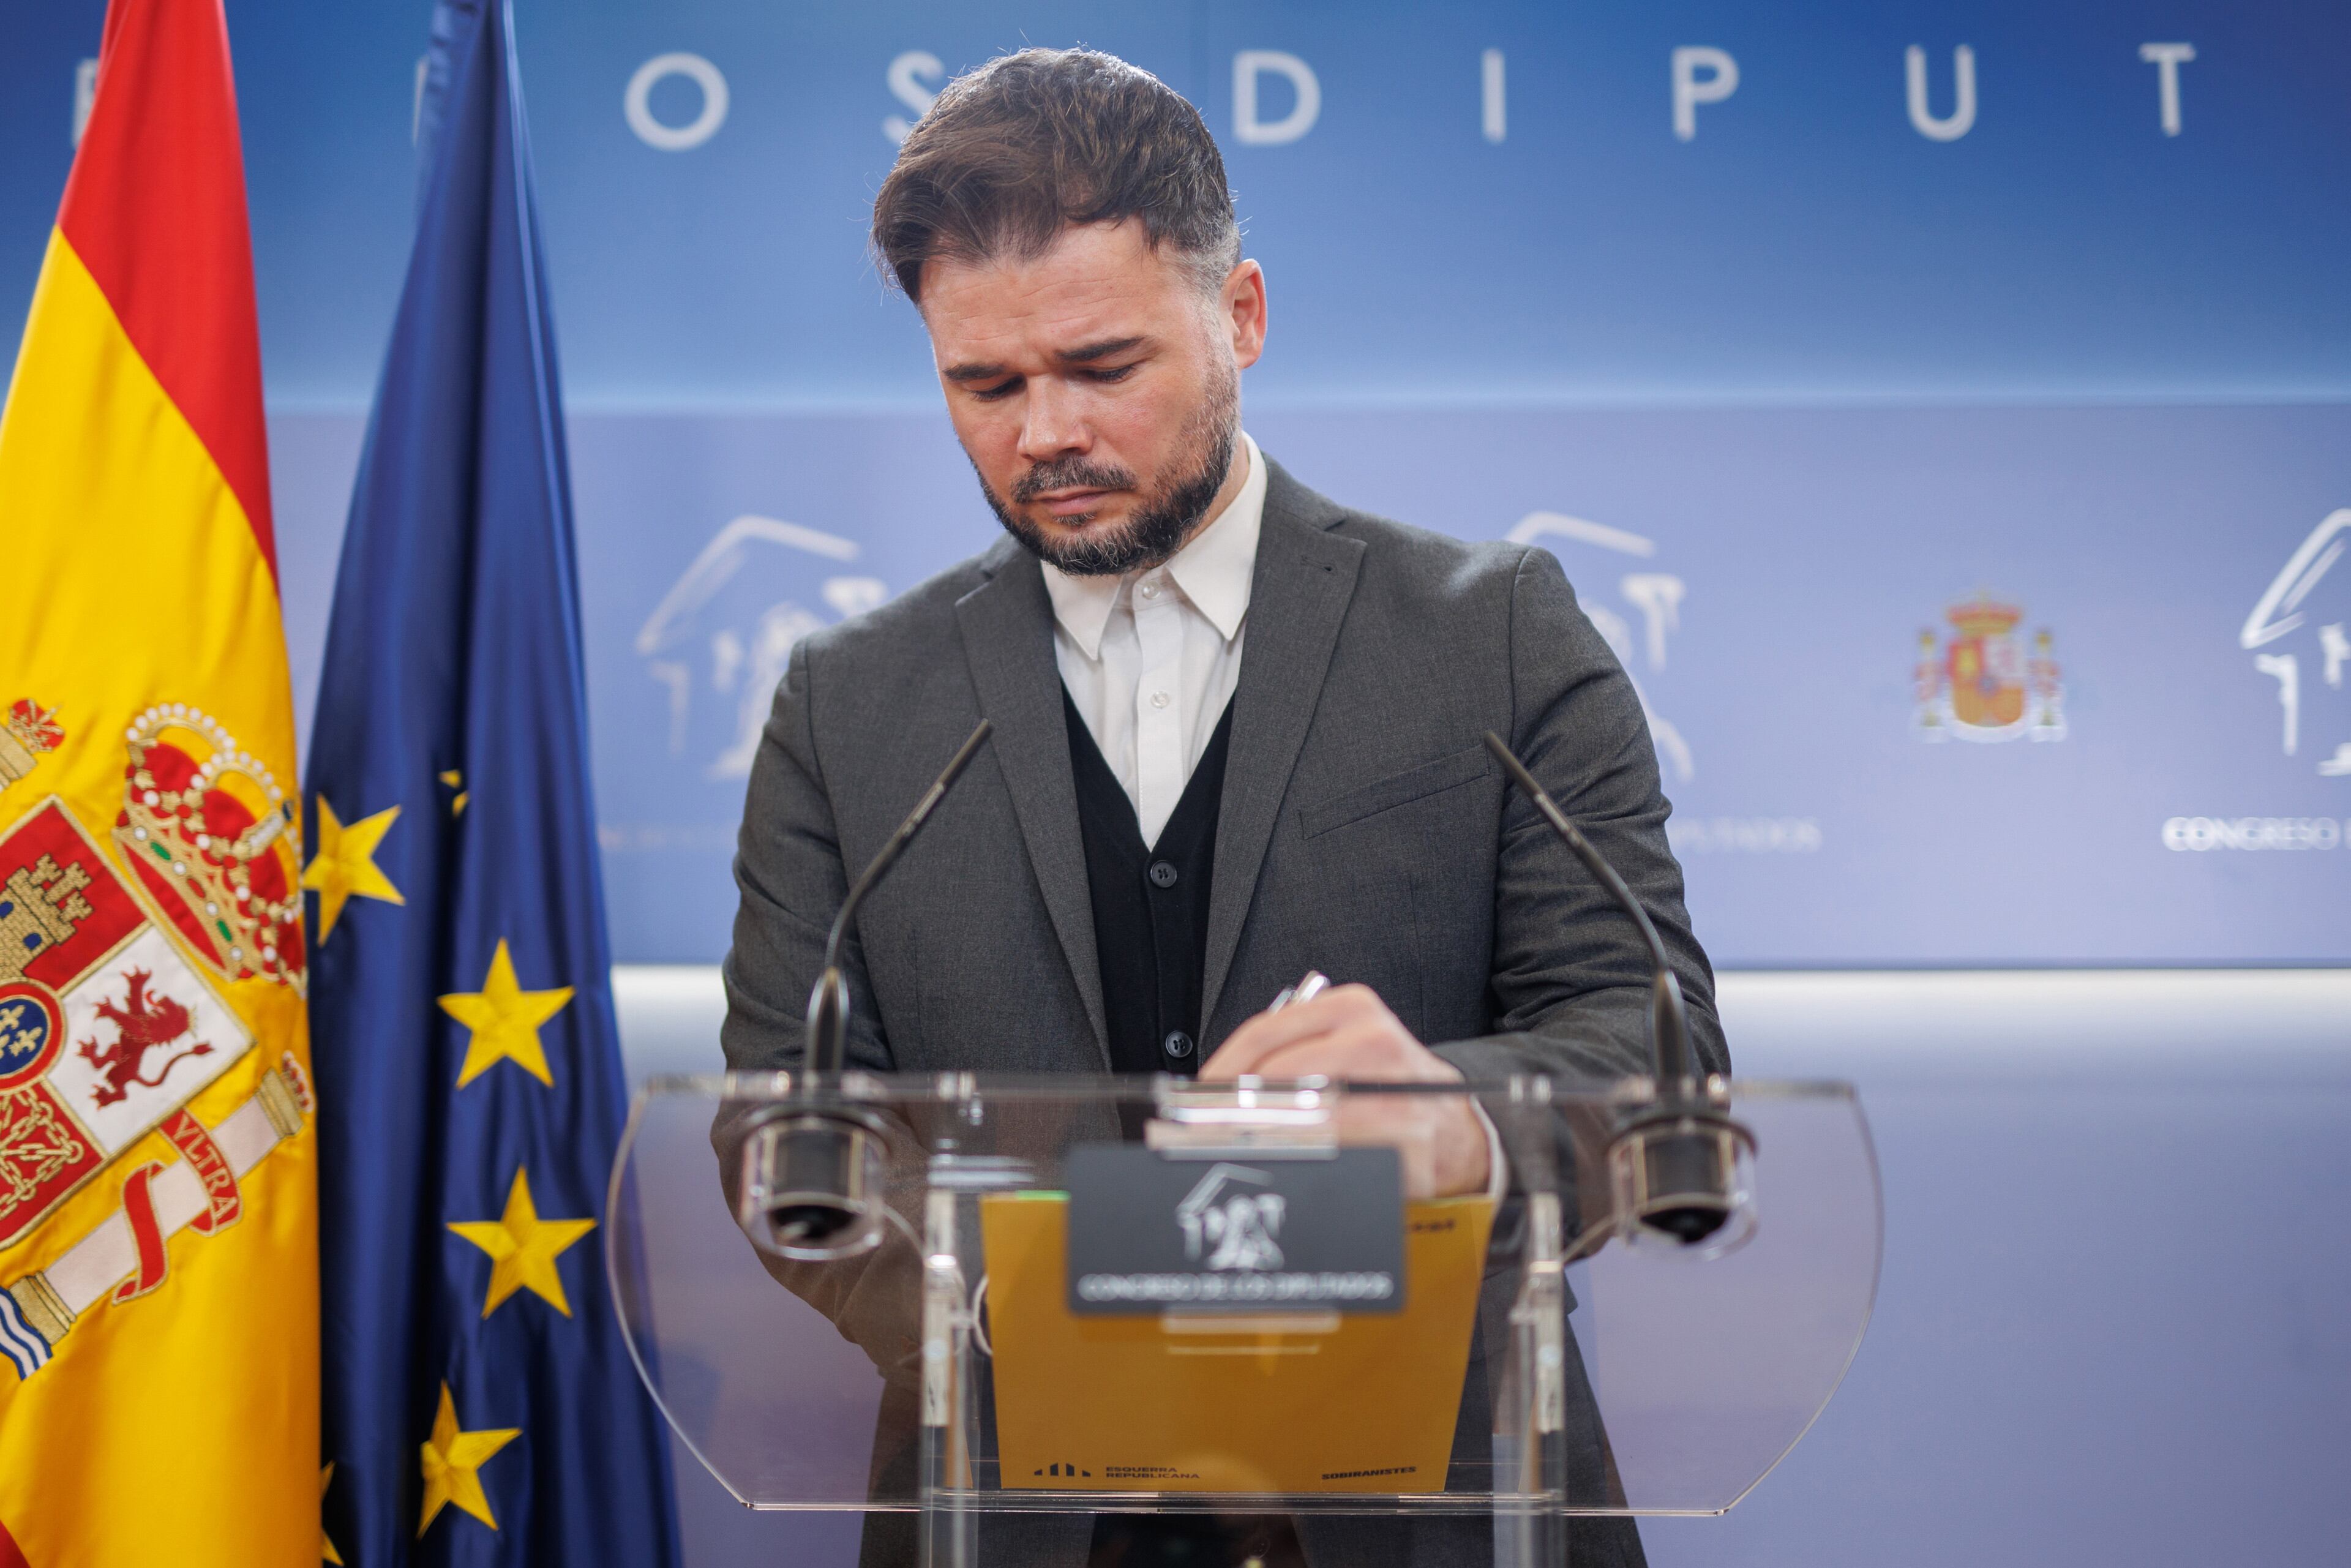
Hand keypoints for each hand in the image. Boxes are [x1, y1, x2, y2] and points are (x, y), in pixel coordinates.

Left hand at [1199, 984, 1493, 1199]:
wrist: (1452, 1120)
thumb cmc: (1383, 1082)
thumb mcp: (1342, 1044)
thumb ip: (1287, 1054)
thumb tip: (1213, 1090)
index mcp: (1352, 1007)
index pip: (1265, 1033)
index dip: (1221, 1069)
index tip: (1192, 1097)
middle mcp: (1374, 1041)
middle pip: (1280, 1076)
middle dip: (1233, 1110)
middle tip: (1200, 1133)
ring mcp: (1394, 1091)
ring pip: (1304, 1118)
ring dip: (1262, 1139)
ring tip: (1232, 1152)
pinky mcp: (1407, 1140)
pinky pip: (1339, 1155)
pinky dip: (1304, 1162)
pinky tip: (1283, 1167)